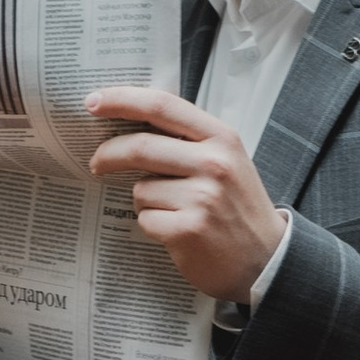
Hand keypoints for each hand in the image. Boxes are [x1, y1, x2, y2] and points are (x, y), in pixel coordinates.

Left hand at [86, 89, 283, 301]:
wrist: (266, 259)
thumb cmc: (239, 207)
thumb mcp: (227, 160)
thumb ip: (189, 141)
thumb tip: (133, 124)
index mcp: (221, 138)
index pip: (162, 105)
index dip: (123, 100)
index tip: (93, 101)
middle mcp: (213, 163)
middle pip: (141, 146)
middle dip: (108, 154)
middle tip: (96, 163)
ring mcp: (202, 197)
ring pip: (141, 189)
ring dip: (145, 201)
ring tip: (174, 212)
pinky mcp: (188, 229)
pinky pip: (145, 219)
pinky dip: (153, 225)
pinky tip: (177, 232)